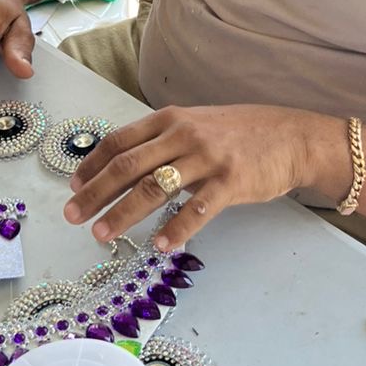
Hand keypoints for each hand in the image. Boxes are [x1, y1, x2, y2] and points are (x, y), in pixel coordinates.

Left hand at [63, 104, 312, 248]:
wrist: (293, 136)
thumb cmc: (240, 134)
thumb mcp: (197, 125)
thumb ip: (163, 141)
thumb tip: (125, 166)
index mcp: (171, 120)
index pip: (119, 141)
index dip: (91, 165)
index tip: (73, 187)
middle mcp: (183, 135)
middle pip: (127, 165)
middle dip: (95, 193)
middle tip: (73, 216)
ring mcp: (207, 157)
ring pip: (153, 188)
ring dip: (123, 214)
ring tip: (102, 235)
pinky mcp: (231, 181)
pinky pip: (197, 209)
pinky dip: (176, 229)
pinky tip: (160, 246)